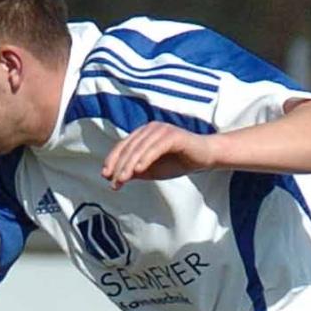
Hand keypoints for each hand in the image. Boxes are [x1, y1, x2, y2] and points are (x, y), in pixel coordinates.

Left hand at [101, 123, 217, 187]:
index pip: (123, 146)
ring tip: (123, 179)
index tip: (105, 175)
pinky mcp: (173, 135)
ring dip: (129, 164)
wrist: (205, 158)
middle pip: (129, 147)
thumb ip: (135, 171)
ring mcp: (162, 130)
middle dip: (119, 165)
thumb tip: (115, 177)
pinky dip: (146, 158)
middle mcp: (150, 129)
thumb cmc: (178, 162)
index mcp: (143, 134)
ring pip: (140, 148)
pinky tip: (139, 170)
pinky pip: (156, 147)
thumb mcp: (152, 170)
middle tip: (113, 182)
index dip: (112, 160)